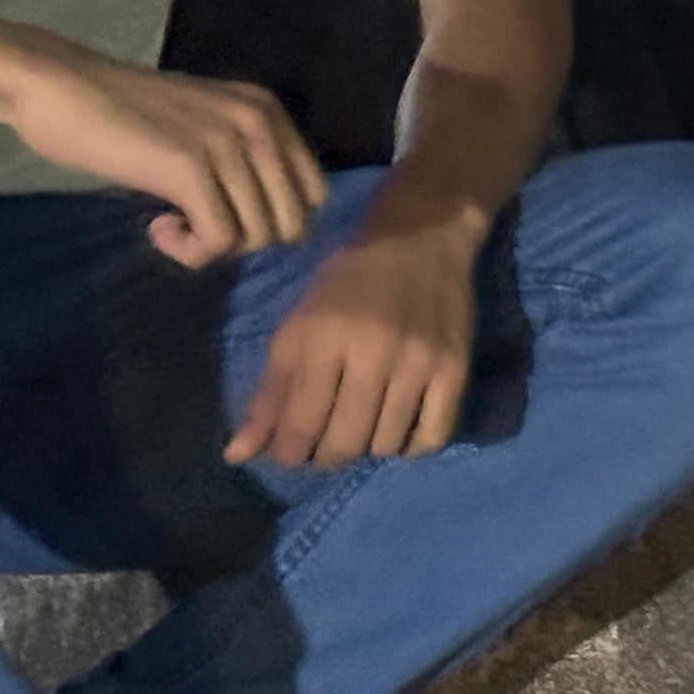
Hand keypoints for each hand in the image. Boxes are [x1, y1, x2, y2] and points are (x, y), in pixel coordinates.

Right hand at [0, 47, 325, 266]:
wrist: (61, 87)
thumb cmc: (119, 112)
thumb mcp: (200, 125)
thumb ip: (237, 158)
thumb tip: (263, 224)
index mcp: (268, 111)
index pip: (312, 193)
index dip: (270, 220)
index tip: (221, 214)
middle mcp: (260, 124)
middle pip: (291, 222)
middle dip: (246, 241)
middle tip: (197, 227)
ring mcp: (228, 145)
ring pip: (257, 236)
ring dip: (213, 248)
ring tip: (170, 225)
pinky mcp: (191, 169)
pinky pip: (219, 241)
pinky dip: (190, 252)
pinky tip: (157, 228)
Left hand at [225, 199, 480, 469]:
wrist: (421, 238)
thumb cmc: (347, 283)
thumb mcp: (297, 327)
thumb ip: (269, 393)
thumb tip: (237, 455)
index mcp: (324, 337)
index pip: (300, 426)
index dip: (289, 453)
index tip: (291, 447)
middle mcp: (374, 352)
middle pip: (344, 443)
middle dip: (325, 455)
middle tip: (325, 439)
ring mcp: (421, 362)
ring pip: (386, 444)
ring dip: (367, 446)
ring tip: (363, 425)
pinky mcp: (456, 368)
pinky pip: (432, 436)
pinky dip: (411, 445)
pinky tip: (399, 427)